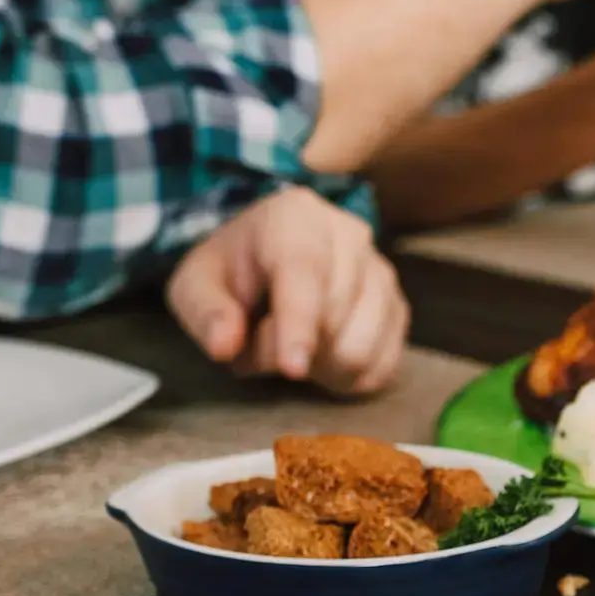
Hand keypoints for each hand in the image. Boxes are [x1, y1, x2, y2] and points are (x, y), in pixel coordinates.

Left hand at [167, 188, 409, 396]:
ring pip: (362, 349)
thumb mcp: (195, 285)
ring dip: (319, 368)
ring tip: (295, 348)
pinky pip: (384, 365)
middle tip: (260, 342)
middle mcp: (351, 236)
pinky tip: (325, 360)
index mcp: (295, 218)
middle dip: (289, 350)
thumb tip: (225, 345)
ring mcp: (382, 272)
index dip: (298, 326)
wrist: (271, 258)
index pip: (304, 275)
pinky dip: (350, 377)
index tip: (292, 368)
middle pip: (332, 320)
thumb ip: (205, 313)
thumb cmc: (232, 273)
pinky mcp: (399, 308)